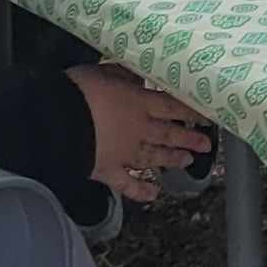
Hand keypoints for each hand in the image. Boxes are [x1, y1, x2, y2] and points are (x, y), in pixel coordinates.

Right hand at [67, 66, 212, 203]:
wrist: (57, 121)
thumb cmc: (80, 90)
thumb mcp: (104, 70)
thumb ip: (125, 73)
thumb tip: (140, 72)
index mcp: (139, 103)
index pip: (172, 107)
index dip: (191, 111)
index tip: (209, 116)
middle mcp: (138, 130)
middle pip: (168, 134)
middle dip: (188, 139)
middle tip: (206, 146)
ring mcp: (125, 153)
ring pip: (153, 157)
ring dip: (171, 160)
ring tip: (187, 162)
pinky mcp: (108, 170)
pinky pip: (127, 183)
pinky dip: (140, 190)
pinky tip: (153, 195)